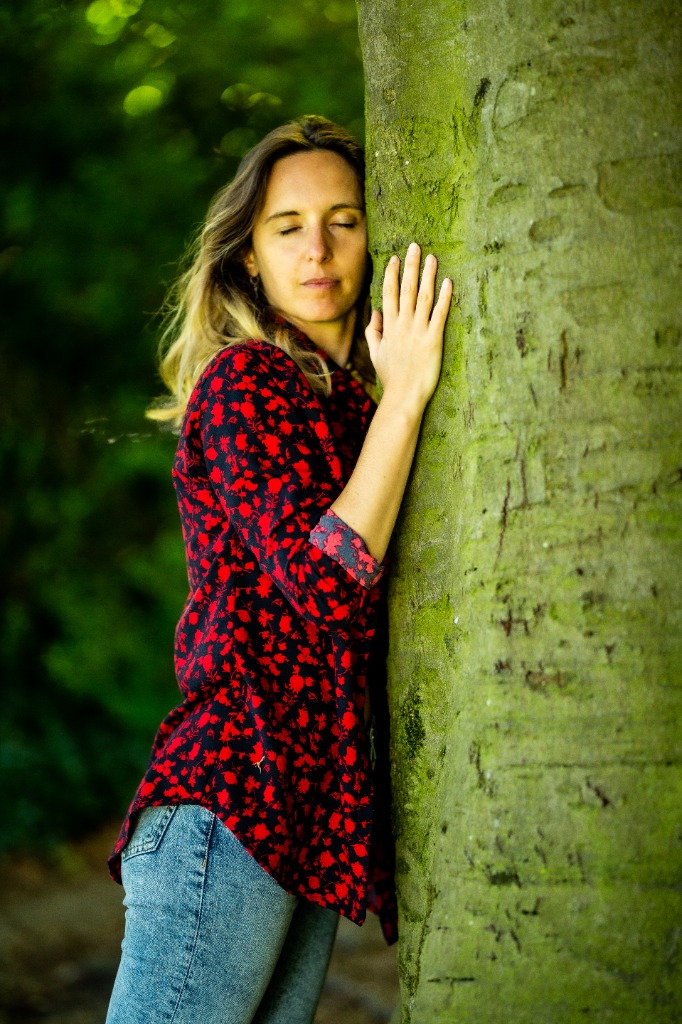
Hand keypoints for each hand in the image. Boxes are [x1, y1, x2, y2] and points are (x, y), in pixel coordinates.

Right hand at [365, 242, 451, 416]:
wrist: (404, 396)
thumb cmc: (391, 377)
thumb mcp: (376, 354)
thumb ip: (373, 332)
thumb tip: (376, 313)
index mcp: (389, 327)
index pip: (389, 293)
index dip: (392, 274)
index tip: (395, 258)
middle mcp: (402, 325)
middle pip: (405, 289)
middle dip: (410, 266)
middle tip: (415, 246)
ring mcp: (418, 331)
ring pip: (423, 297)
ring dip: (427, 275)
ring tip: (432, 257)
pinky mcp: (434, 340)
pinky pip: (440, 314)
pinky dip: (445, 298)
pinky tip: (448, 282)